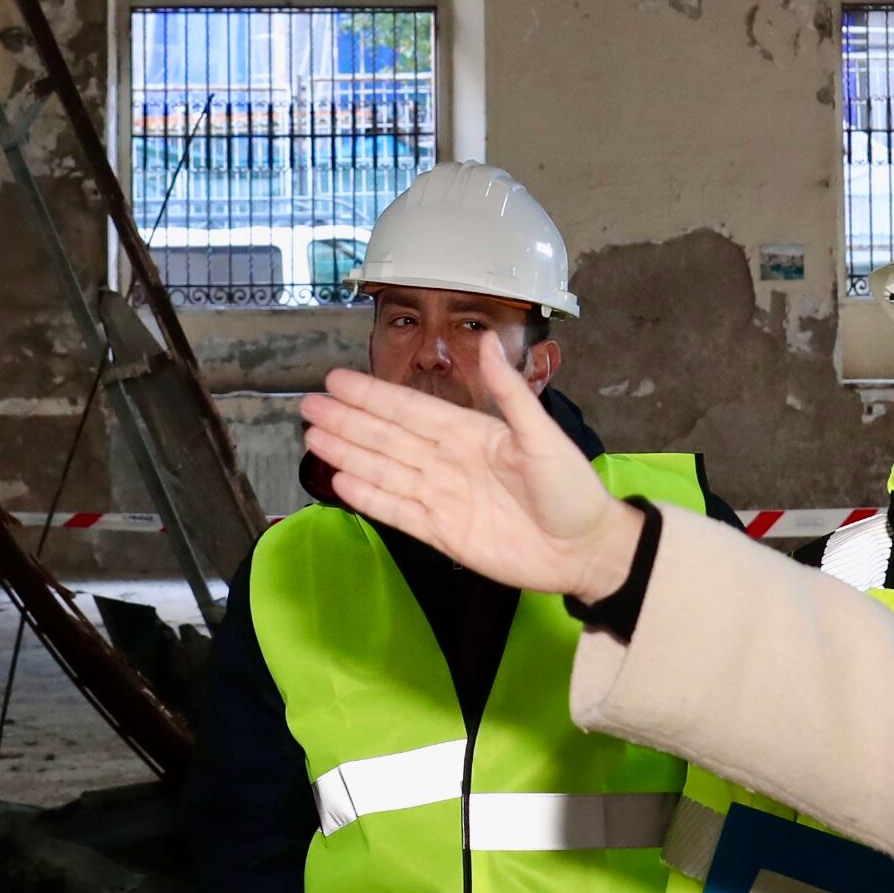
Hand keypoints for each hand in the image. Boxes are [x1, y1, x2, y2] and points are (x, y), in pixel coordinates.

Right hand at [299, 336, 642, 600]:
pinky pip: (397, 511)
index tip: (338, 380)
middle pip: (387, 438)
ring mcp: (442, 498)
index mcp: (470, 434)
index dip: (373, 396)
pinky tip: (340, 483)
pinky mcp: (441, 533)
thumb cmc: (571, 490)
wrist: (585, 550)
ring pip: (384, 471)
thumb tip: (487, 342)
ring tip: (313, 439)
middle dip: (348, 422)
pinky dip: (369, 498)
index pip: (410, 410)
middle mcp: (448, 462)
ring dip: (349, 455)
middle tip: (308, 406)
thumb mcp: (542, 436)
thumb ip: (509, 393)